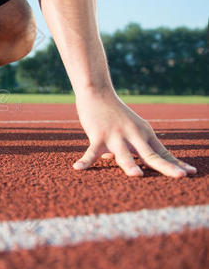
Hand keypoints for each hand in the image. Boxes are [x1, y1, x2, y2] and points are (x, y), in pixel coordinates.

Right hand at [74, 91, 196, 176]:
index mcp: (144, 134)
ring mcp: (116, 136)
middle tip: (180, 176)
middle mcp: (133, 136)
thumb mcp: (128, 127)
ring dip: (130, 165)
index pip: (162, 152)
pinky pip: (91, 152)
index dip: (175, 164)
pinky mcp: (98, 135)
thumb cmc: (114, 112)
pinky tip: (77, 168)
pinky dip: (85, 161)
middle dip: (166, 167)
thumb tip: (115, 159)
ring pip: (124, 154)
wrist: (98, 92)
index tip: (191, 173)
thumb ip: (128, 146)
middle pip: (151, 156)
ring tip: (136, 175)